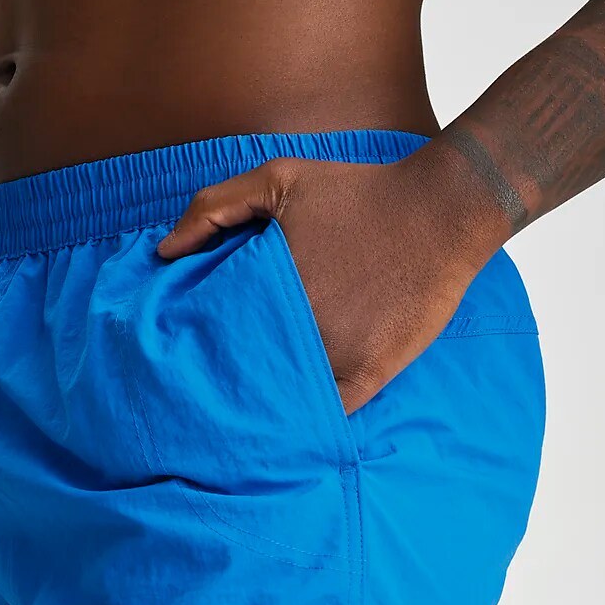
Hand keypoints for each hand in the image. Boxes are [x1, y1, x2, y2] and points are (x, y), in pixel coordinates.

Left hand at [157, 144, 492, 412]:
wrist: (441, 210)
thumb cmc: (359, 191)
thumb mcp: (280, 178)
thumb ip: (215, 206)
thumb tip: (164, 252)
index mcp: (264, 288)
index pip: (212, 335)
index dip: (197, 349)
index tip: (189, 356)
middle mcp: (294, 327)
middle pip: (242, 370)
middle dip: (224, 380)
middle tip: (212, 390)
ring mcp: (332, 355)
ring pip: (282, 398)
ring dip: (265, 407)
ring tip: (246, 416)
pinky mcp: (369, 374)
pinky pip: (327, 415)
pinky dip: (308, 424)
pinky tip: (293, 426)